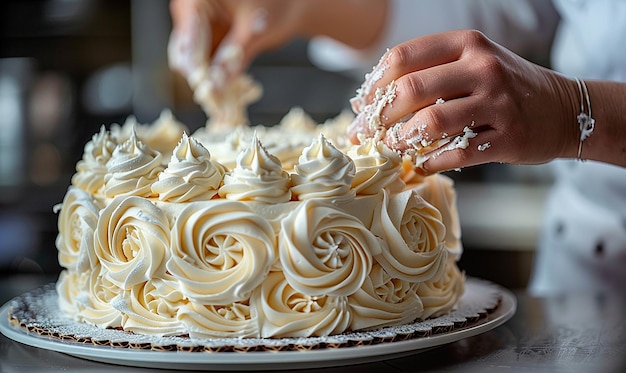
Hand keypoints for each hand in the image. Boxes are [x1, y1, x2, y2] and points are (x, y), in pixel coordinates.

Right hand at [168, 0, 387, 84]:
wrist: (289, 0)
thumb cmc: (276, 3)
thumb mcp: (255, 31)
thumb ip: (233, 59)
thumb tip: (216, 87)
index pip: (189, 40)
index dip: (197, 71)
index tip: (207, 94)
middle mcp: (189, 7)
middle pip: (184, 51)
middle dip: (202, 77)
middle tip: (218, 102)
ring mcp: (194, 20)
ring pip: (191, 58)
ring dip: (208, 77)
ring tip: (226, 99)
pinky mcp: (203, 32)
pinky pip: (203, 57)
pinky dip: (214, 72)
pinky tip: (229, 87)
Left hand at [348, 30, 580, 172]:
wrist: (563, 109)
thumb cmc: (504, 87)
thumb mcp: (470, 65)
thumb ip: (425, 75)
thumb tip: (365, 102)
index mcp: (466, 44)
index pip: (403, 57)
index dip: (374, 84)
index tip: (362, 106)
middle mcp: (482, 68)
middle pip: (411, 90)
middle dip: (379, 117)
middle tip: (363, 136)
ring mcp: (497, 104)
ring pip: (431, 123)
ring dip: (400, 141)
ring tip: (389, 150)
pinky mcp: (508, 138)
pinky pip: (457, 154)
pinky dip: (430, 163)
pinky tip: (419, 165)